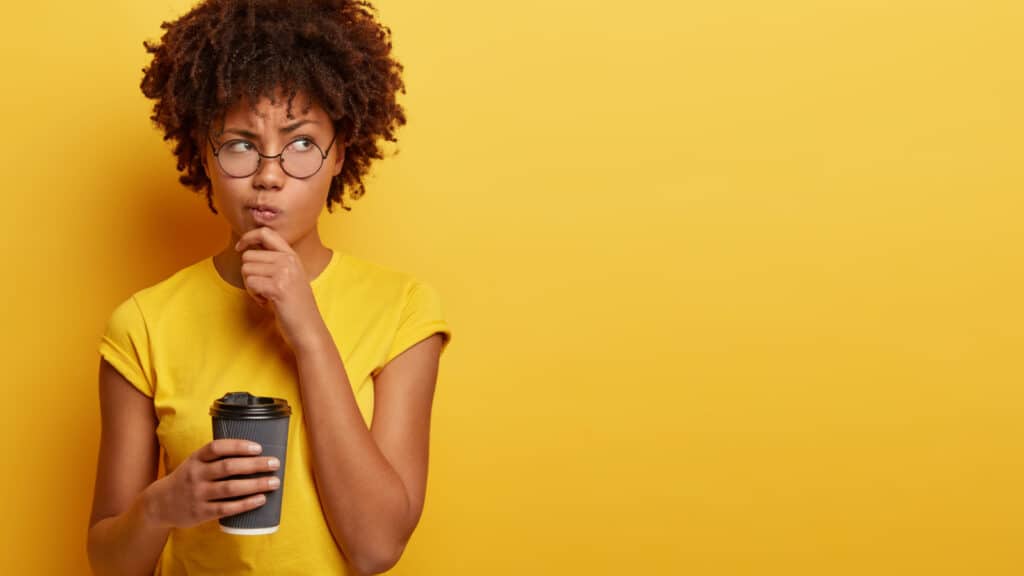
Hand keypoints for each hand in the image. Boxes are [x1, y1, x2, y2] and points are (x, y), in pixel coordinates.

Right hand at [143, 439, 280, 528]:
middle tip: (274, 464)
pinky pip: (227, 508)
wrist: (160, 504)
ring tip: (274, 482)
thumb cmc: (187, 479)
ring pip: (230, 488)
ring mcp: (198, 494)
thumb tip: (253, 452)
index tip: (258, 447)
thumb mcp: (195, 462)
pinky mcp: (201, 512)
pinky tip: (261, 499)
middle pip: (228, 467)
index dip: (238, 446)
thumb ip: (217, 457)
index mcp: (196, 459)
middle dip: (255, 465)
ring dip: (255, 484)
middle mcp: (196, 475)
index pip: (217, 448)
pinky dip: (246, 504)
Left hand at [234, 227, 322, 348]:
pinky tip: (267, 302)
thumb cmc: (295, 306)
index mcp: (292, 255)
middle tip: (262, 288)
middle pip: (248, 256)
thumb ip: (274, 261)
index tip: (239, 247)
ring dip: (250, 286)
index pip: (266, 233)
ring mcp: (284, 273)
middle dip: (249, 274)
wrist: (308, 328)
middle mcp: (288, 260)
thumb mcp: (290, 276)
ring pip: (246, 269)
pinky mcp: (278, 287)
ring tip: (266, 296)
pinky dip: (254, 296)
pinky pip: (250, 283)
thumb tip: (248, 250)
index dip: (248, 237)